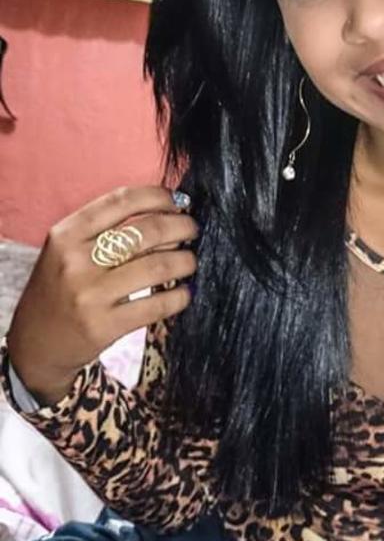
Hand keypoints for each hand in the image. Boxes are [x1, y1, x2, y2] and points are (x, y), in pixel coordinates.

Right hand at [6, 186, 197, 404]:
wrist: (35, 343)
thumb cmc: (62, 286)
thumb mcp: (69, 249)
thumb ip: (109, 227)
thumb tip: (172, 212)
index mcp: (66, 234)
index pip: (123, 201)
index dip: (160, 197)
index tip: (178, 202)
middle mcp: (76, 261)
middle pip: (149, 231)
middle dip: (182, 227)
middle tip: (192, 231)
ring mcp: (90, 295)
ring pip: (159, 266)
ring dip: (186, 261)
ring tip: (190, 261)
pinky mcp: (105, 326)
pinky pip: (158, 305)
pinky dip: (180, 296)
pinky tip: (184, 292)